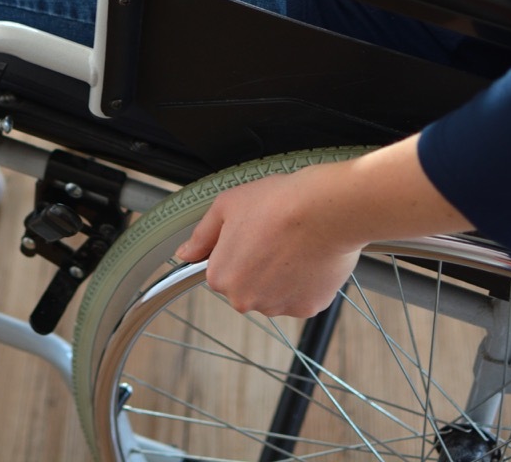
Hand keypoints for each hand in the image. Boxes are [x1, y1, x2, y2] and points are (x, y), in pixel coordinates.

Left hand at [175, 165, 362, 317]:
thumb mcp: (227, 205)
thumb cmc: (277, 202)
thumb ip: (202, 235)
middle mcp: (245, 300)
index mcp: (221, 277)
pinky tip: (310, 258)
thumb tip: (184, 253)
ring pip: (274, 294)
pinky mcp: (308, 308)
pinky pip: (301, 298)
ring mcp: (278, 306)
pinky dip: (305, 283)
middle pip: (247, 287)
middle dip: (258, 267)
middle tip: (275, 238)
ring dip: (282, 277)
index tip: (253, 233)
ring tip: (295, 245)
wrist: (326, 208)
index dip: (238, 248)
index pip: (222, 270)